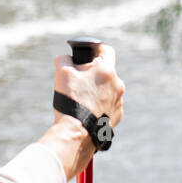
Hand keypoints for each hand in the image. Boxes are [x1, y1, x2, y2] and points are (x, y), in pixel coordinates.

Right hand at [51, 45, 123, 177]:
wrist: (77, 133)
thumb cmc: (70, 101)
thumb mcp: (62, 73)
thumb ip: (63, 59)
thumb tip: (66, 58)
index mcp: (106, 71)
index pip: (106, 50)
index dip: (96, 49)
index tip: (88, 54)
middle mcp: (118, 85)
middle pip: (106, 72)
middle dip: (93, 74)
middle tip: (79, 80)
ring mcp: (119, 101)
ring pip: (108, 89)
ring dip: (98, 91)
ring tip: (82, 99)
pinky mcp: (117, 116)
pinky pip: (109, 105)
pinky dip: (100, 106)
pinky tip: (87, 111)